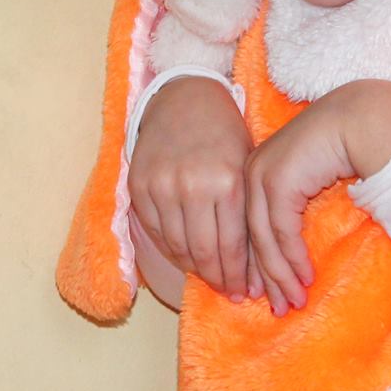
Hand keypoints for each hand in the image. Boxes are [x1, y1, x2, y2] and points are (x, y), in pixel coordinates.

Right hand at [127, 76, 255, 303]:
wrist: (184, 97)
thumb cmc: (224, 132)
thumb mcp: (246, 166)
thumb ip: (246, 211)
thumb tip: (252, 265)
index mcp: (228, 181)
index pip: (231, 246)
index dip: (237, 275)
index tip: (245, 293)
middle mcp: (193, 186)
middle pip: (203, 252)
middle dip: (218, 278)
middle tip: (229, 293)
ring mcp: (162, 186)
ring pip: (177, 246)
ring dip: (193, 268)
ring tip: (207, 278)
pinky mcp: (139, 185)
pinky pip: (155, 231)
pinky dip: (169, 248)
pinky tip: (183, 256)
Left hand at [245, 80, 390, 304]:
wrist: (363, 119)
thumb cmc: (344, 147)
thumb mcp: (309, 181)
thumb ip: (294, 208)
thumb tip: (291, 248)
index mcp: (253, 171)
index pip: (247, 226)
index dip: (255, 263)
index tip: (263, 294)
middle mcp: (250, 172)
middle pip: (250, 236)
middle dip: (265, 277)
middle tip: (277, 308)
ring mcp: (261, 175)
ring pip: (264, 240)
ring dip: (281, 275)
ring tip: (294, 302)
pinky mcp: (278, 182)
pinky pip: (282, 232)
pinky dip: (293, 259)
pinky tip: (306, 278)